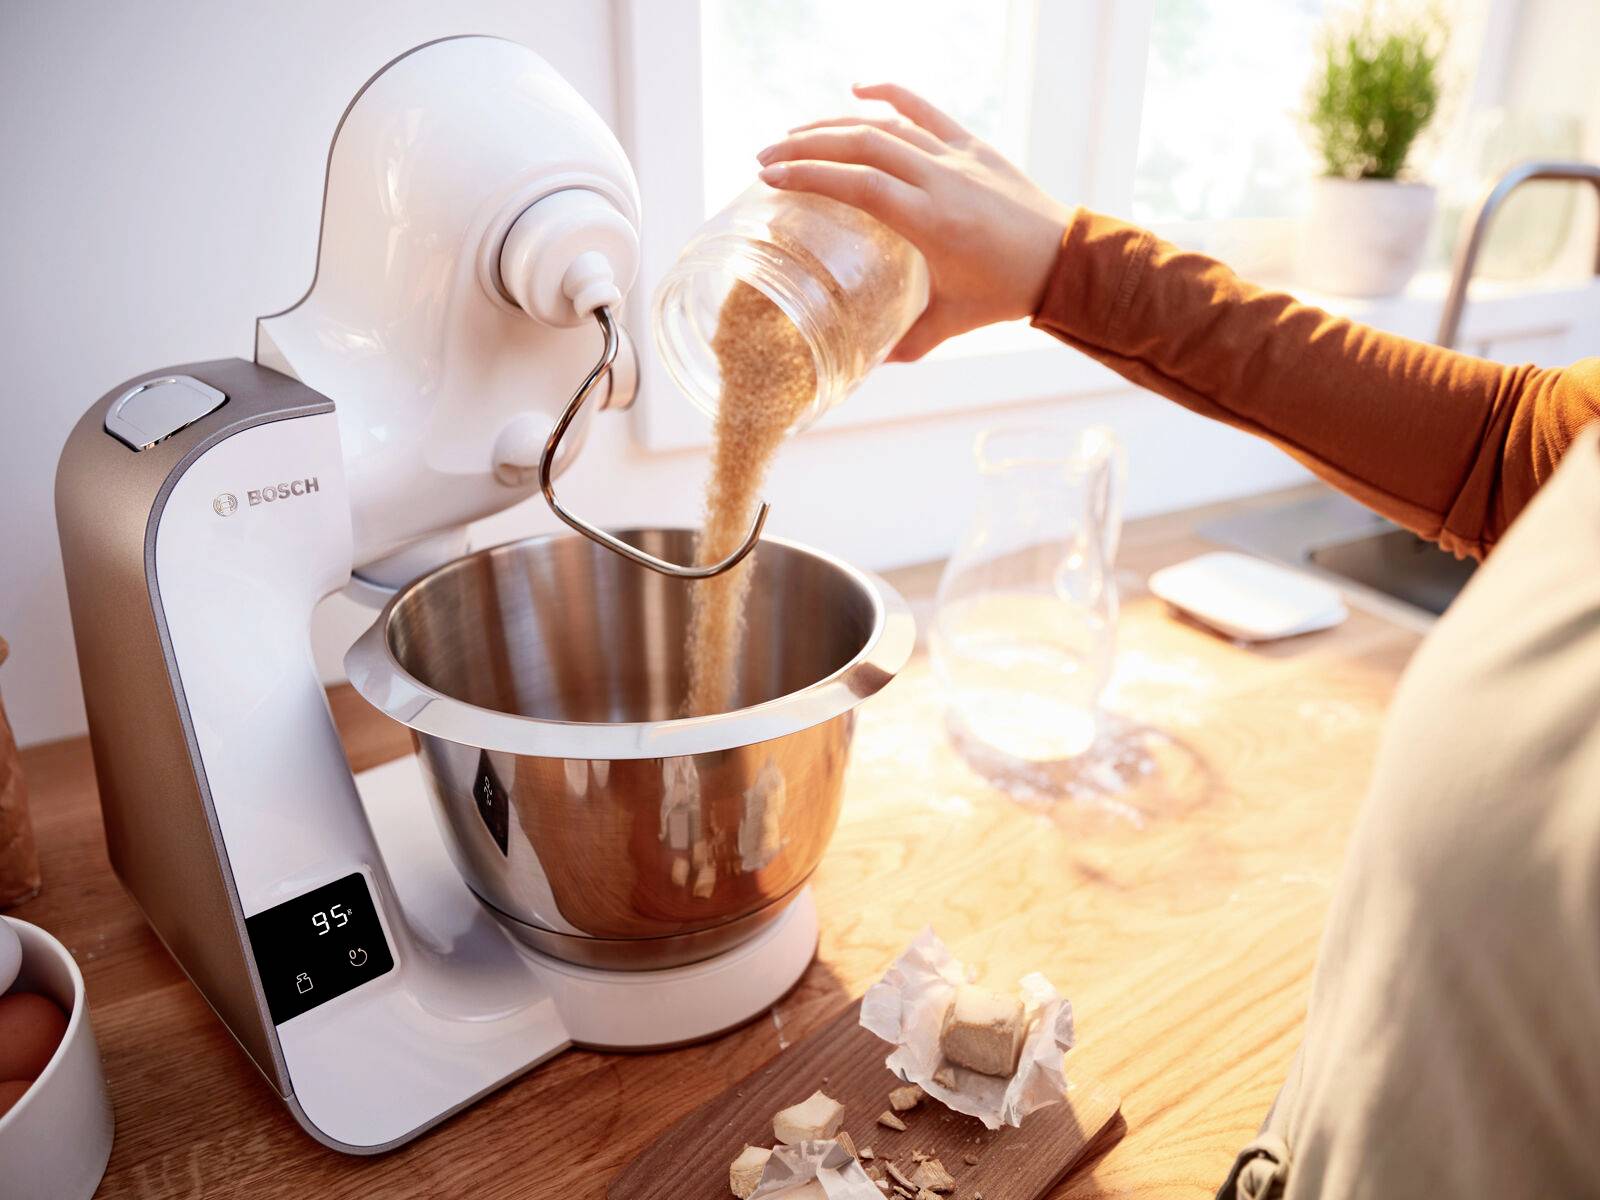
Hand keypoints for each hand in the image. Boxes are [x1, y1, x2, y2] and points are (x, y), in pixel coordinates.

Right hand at [757, 83, 1070, 361]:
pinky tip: (856, 90)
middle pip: (863, 147)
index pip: (861, 186)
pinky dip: (890, 93)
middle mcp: (942, 180)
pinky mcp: (972, 145)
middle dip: (808, 148)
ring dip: (835, 126)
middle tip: (766, 159)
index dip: (812, 177)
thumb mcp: (953, 321)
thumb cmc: (1008, 293)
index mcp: (934, 222)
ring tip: (793, 136)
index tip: (771, 179)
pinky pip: (926, 109)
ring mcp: (958, 157)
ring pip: (887, 125)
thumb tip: (867, 365)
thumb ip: (908, 341)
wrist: (1066, 259)